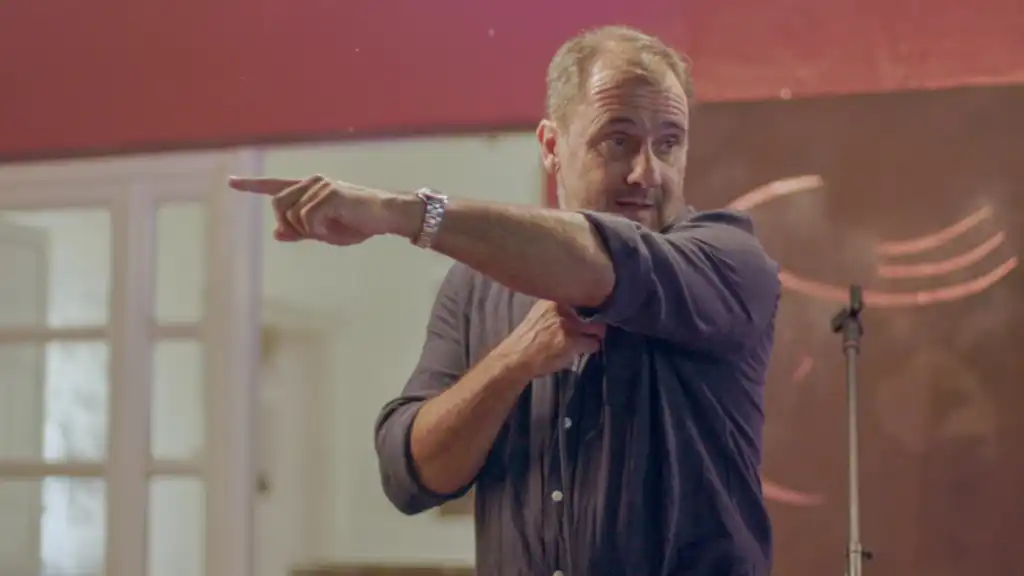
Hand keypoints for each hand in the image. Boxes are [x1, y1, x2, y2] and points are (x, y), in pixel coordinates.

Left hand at [228, 174, 392, 245]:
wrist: (384, 217)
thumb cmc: (357, 223)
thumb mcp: (324, 233)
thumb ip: (300, 232)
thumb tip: (276, 233)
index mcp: (308, 189)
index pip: (275, 185)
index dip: (251, 185)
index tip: (231, 182)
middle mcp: (311, 182)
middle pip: (277, 204)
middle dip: (289, 225)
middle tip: (312, 234)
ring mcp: (320, 186)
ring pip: (292, 214)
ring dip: (308, 230)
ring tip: (331, 229)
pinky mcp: (329, 193)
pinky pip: (308, 219)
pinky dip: (318, 231)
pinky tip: (335, 228)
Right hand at [501, 300, 605, 378]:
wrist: (516, 358)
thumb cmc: (525, 340)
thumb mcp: (537, 316)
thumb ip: (554, 311)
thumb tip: (574, 314)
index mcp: (550, 300)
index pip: (578, 296)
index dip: (585, 306)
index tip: (586, 314)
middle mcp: (560, 308)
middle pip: (590, 311)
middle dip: (593, 321)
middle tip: (593, 329)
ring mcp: (567, 325)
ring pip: (595, 327)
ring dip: (594, 335)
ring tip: (589, 340)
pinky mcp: (573, 341)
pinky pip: (592, 343)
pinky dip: (591, 347)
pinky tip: (585, 350)